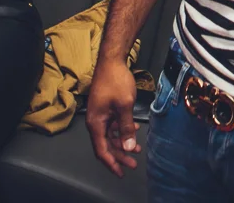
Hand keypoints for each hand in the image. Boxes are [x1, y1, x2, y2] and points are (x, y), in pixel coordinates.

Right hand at [86, 60, 140, 176]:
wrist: (112, 61)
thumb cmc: (116, 82)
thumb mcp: (124, 106)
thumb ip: (126, 128)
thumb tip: (129, 148)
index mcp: (96, 123)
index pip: (101, 150)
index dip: (112, 163)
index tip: (121, 172)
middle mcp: (95, 121)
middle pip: (106, 144)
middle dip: (120, 155)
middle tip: (134, 164)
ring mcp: (100, 115)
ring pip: (111, 135)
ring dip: (123, 143)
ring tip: (137, 150)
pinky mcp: (105, 108)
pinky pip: (113, 125)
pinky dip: (122, 130)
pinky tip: (134, 130)